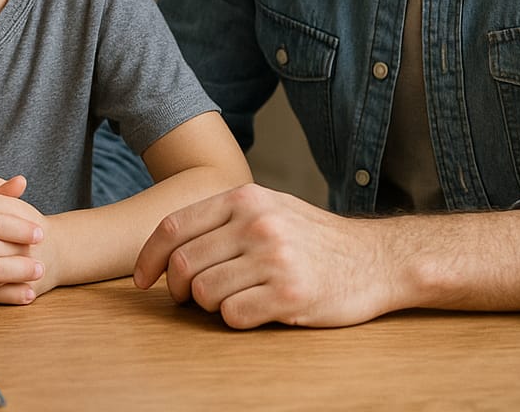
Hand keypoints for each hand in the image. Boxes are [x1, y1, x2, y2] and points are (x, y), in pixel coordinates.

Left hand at [133, 183, 401, 327]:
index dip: (149, 257)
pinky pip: (233, 316)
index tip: (142, 279)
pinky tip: (257, 309)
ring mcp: (274, 258)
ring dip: (211, 305)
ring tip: (235, 298)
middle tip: (190, 299)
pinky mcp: (290, 294)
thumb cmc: (314, 238)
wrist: (377, 259)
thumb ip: (221, 219)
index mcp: (244, 199)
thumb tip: (165, 248)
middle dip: (178, 289)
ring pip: (204, 293)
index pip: (173, 227)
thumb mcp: (268, 208)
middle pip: (183, 265)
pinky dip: (236, 319)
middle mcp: (256, 223)